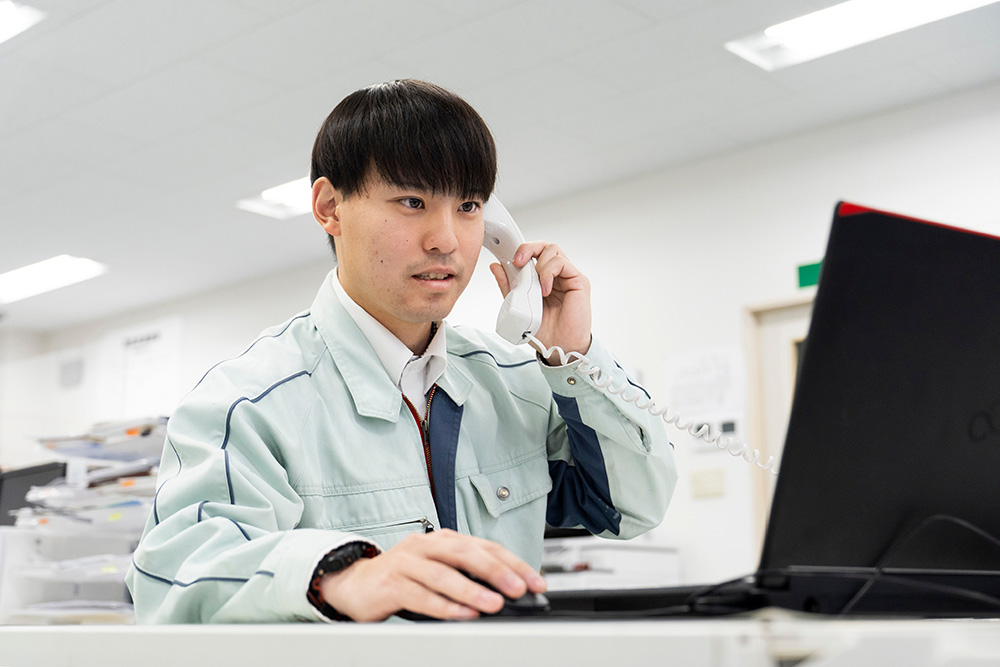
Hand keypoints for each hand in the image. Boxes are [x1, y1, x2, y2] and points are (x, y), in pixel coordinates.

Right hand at [317, 529, 546, 621]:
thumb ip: (468, 576)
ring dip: (471, 590)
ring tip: (494, 605)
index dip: (513, 563)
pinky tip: (462, 614)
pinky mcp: (391, 583)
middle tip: (518, 588)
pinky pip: (421, 595)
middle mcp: (426, 545)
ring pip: (443, 575)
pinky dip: (444, 606)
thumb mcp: (439, 571)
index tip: (535, 581)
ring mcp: (406, 562)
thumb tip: (508, 592)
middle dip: (495, 571)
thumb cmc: (405, 578)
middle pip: (464, 553)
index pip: (484, 547)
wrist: (357, 584)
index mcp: (443, 539)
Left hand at [490, 241, 591, 360]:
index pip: (534, 253)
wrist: (559, 347)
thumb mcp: (519, 305)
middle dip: (528, 248)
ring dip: (539, 266)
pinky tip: (545, 290)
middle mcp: (556, 274)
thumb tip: (496, 267)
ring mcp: (568, 276)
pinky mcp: (579, 281)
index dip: (522, 251)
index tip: (509, 260)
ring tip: (536, 288)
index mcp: (542, 278)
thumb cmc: (544, 330)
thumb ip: (509, 285)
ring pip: (553, 250)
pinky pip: (562, 263)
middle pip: (544, 246)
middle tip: (518, 261)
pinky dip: (549, 274)